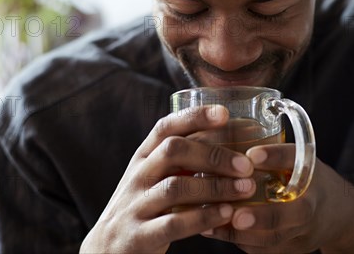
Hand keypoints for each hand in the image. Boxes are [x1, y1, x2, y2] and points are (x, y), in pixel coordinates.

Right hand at [80, 105, 256, 253]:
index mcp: (143, 158)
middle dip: (213, 155)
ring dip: (216, 186)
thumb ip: (180, 162)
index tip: (224, 113)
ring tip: (246, 189)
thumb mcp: (154, 179)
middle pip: (173, 151)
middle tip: (246, 165)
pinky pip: (173, 223)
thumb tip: (230, 142)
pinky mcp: (138, 236)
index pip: (166, 127)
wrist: (106, 252)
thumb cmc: (143, 208)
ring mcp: (135, 206)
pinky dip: (203, 217)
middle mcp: (137, 176)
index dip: (194, 117)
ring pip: (176, 187)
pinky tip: (227, 214)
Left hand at [202, 144, 353, 253]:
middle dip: (264, 217)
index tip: (252, 154)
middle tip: (236, 216)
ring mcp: (306, 228)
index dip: (275, 156)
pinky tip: (215, 231)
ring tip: (213, 225)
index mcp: (309, 169)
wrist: (338, 212)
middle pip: (295, 212)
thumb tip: (222, 124)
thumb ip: (269, 149)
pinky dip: (240, 241)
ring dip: (244, 234)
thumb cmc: (305, 177)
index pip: (295, 159)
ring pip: (277, 238)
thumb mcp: (296, 157)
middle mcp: (312, 199)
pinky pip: (266, 249)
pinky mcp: (294, 247)